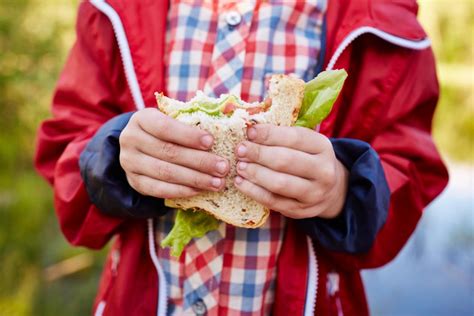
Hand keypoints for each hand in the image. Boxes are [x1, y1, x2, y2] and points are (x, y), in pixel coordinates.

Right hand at [119, 108, 228, 198]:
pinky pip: (159, 189)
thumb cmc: (166, 131)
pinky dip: (181, 191)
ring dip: (195, 179)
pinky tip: (199, 190)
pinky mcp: (134, 182)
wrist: (140, 147)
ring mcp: (130, 162)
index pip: (165, 127)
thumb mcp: (173, 119)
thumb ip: (192, 121)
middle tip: (223, 167)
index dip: (189, 135)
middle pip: (169, 152)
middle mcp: (131, 139)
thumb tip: (225, 123)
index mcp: (141, 119)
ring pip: (165, 172)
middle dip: (200, 161)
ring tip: (217, 182)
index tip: (211, 142)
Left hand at [234, 124, 348, 218]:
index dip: (269, 134)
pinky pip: (272, 201)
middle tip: (240, 150)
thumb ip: (281, 136)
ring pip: (279, 183)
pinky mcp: (300, 210)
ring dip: (255, 173)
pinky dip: (253, 191)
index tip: (249, 131)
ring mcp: (313, 193)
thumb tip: (250, 129)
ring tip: (240, 166)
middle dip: (258, 154)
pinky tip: (241, 182)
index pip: (294, 138)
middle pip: (285, 160)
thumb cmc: (307, 159)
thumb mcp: (304, 144)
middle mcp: (323, 171)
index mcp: (323, 147)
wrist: (329, 191)